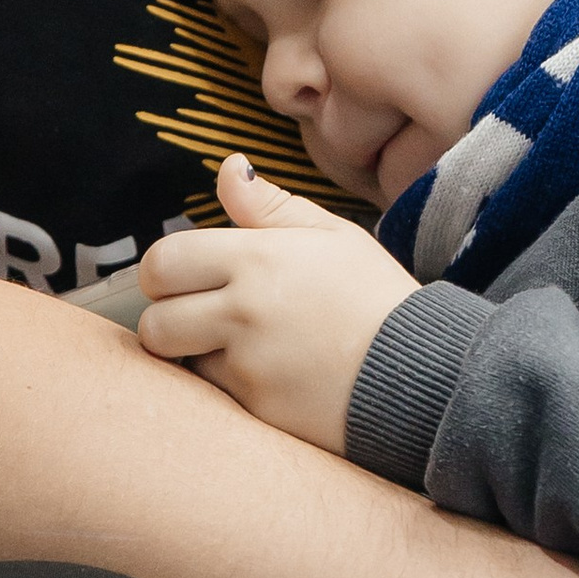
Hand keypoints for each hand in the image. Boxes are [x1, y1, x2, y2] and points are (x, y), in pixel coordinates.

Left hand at [136, 152, 415, 451]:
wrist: (423, 373)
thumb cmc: (376, 298)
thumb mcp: (333, 237)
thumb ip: (270, 206)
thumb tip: (228, 168)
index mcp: (258, 259)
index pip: (163, 262)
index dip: (165, 271)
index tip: (187, 277)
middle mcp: (244, 311)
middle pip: (155, 322)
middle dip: (167, 318)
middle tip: (201, 315)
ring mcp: (248, 365)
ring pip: (182, 363)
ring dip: (197, 355)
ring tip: (239, 347)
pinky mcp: (257, 409)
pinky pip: (216, 396)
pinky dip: (231, 386)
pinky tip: (270, 375)